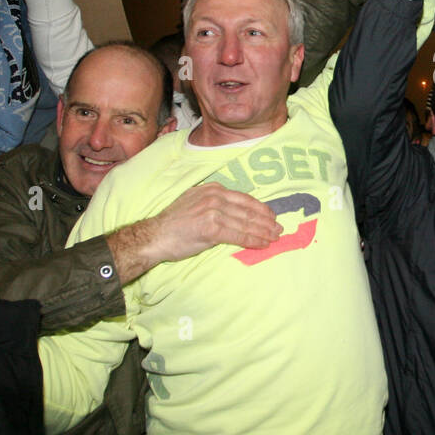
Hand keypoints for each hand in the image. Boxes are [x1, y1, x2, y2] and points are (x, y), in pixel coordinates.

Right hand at [143, 183, 283, 263]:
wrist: (155, 236)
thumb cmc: (174, 223)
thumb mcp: (195, 202)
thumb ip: (215, 203)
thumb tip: (236, 211)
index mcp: (213, 189)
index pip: (244, 198)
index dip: (261, 208)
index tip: (272, 216)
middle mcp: (215, 197)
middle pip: (248, 210)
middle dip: (266, 221)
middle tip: (279, 229)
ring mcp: (213, 211)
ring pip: (246, 223)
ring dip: (263, 232)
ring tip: (275, 237)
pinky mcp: (211, 228)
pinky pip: (238, 236)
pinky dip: (253, 241)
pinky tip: (262, 244)